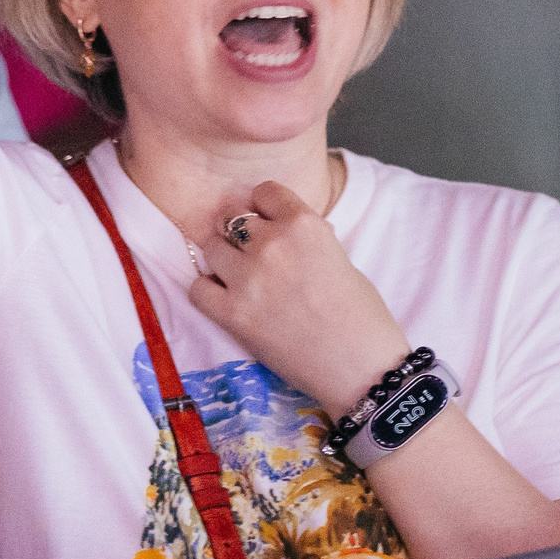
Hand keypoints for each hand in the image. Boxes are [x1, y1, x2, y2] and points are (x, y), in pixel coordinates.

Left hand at [189, 179, 412, 416]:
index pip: (264, 191)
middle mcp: (272, 244)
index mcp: (305, 224)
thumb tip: (285, 230)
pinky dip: (208, 291)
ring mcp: (248, 280)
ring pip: (211, 248)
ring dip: (223, 259)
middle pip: (234, 219)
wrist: (360, 367)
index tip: (270, 222)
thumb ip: (306, 238)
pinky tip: (226, 298)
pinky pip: (198, 289)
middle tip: (255, 254)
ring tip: (239, 276)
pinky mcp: (233, 315)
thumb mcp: (339, 257)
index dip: (266, 207)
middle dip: (243, 234)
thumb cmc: (361, 313)